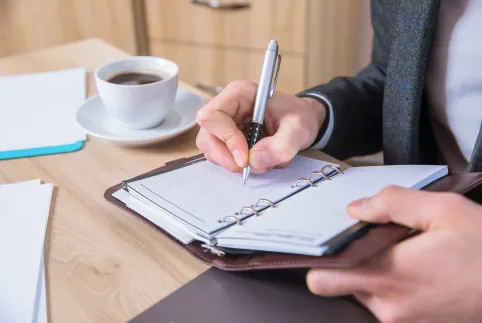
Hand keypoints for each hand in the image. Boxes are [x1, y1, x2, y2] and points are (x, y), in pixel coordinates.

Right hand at [195, 80, 325, 172]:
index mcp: (239, 94)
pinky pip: (222, 158)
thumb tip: (254, 160)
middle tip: (252, 167)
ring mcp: (224, 125)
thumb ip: (282, 144)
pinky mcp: (226, 140)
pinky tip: (259, 161)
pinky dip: (239, 165)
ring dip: (234, 164)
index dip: (226, 139)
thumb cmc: (298, 116)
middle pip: (207, 138)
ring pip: (212, 151)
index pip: (212, 116)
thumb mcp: (298, 127)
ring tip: (262, 163)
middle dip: (228, 158)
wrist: (301, 122)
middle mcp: (226, 108)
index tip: (246, 157)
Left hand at [307, 186, 481, 322]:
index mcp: (388, 274)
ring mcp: (402, 321)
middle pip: (340, 284)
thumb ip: (393, 203)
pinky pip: (387, 305)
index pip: (323, 277)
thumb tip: (356, 209)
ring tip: (403, 254)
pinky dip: (393, 288)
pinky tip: (417, 271)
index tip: (326, 241)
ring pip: (364, 294)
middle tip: (366, 243)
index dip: (320, 257)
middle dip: (346, 264)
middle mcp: (388, 305)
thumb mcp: (445, 210)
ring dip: (375, 273)